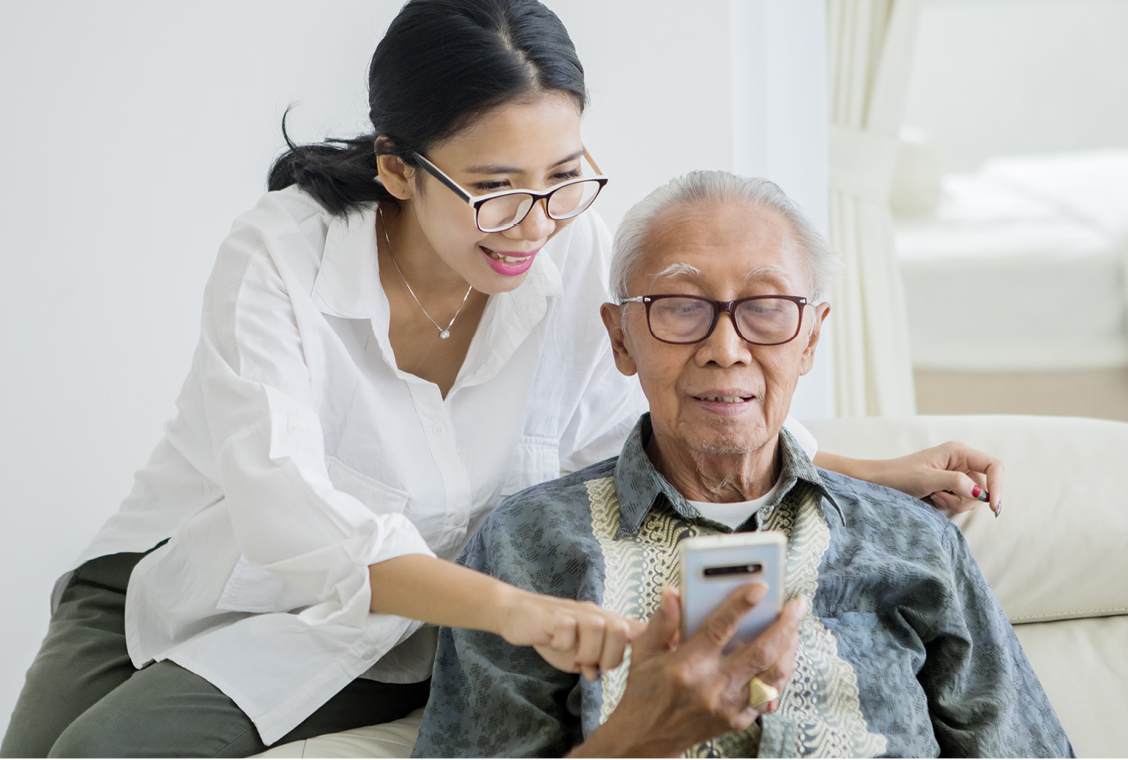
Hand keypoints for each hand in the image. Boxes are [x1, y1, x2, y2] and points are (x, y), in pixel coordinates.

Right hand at [495, 589, 645, 679]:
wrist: (518, 614)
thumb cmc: (554, 634)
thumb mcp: (584, 648)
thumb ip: (601, 660)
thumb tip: (606, 674)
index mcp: (607, 624)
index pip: (639, 630)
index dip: (659, 636)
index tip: (675, 646)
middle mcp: (596, 615)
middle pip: (621, 632)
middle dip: (608, 657)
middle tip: (589, 662)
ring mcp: (577, 614)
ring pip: (598, 631)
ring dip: (583, 652)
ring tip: (570, 654)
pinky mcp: (556, 616)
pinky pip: (568, 632)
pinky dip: (563, 644)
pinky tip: (555, 643)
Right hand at [572, 585, 804, 757]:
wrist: (647, 738)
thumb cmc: (645, 693)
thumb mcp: (644, 652)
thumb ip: (662, 621)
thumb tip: (673, 593)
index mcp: (688, 665)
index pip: (720, 629)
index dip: (741, 605)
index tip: (760, 587)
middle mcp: (713, 686)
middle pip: (760, 652)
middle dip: (785, 625)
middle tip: (797, 605)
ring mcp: (729, 706)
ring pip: (772, 674)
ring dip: (789, 648)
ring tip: (795, 627)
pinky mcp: (738, 720)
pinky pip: (769, 694)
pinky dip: (780, 673)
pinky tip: (784, 656)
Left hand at [867, 441, 1003, 514]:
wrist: (879, 481)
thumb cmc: (899, 475)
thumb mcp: (926, 479)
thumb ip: (954, 482)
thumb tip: (980, 492)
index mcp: (958, 451)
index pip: (993, 466)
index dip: (998, 485)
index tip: (993, 506)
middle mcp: (961, 461)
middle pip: (984, 486)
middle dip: (966, 498)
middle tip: (940, 496)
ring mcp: (956, 475)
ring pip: (973, 497)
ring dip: (955, 502)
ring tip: (934, 495)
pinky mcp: (951, 487)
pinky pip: (962, 501)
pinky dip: (950, 504)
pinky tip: (933, 498)